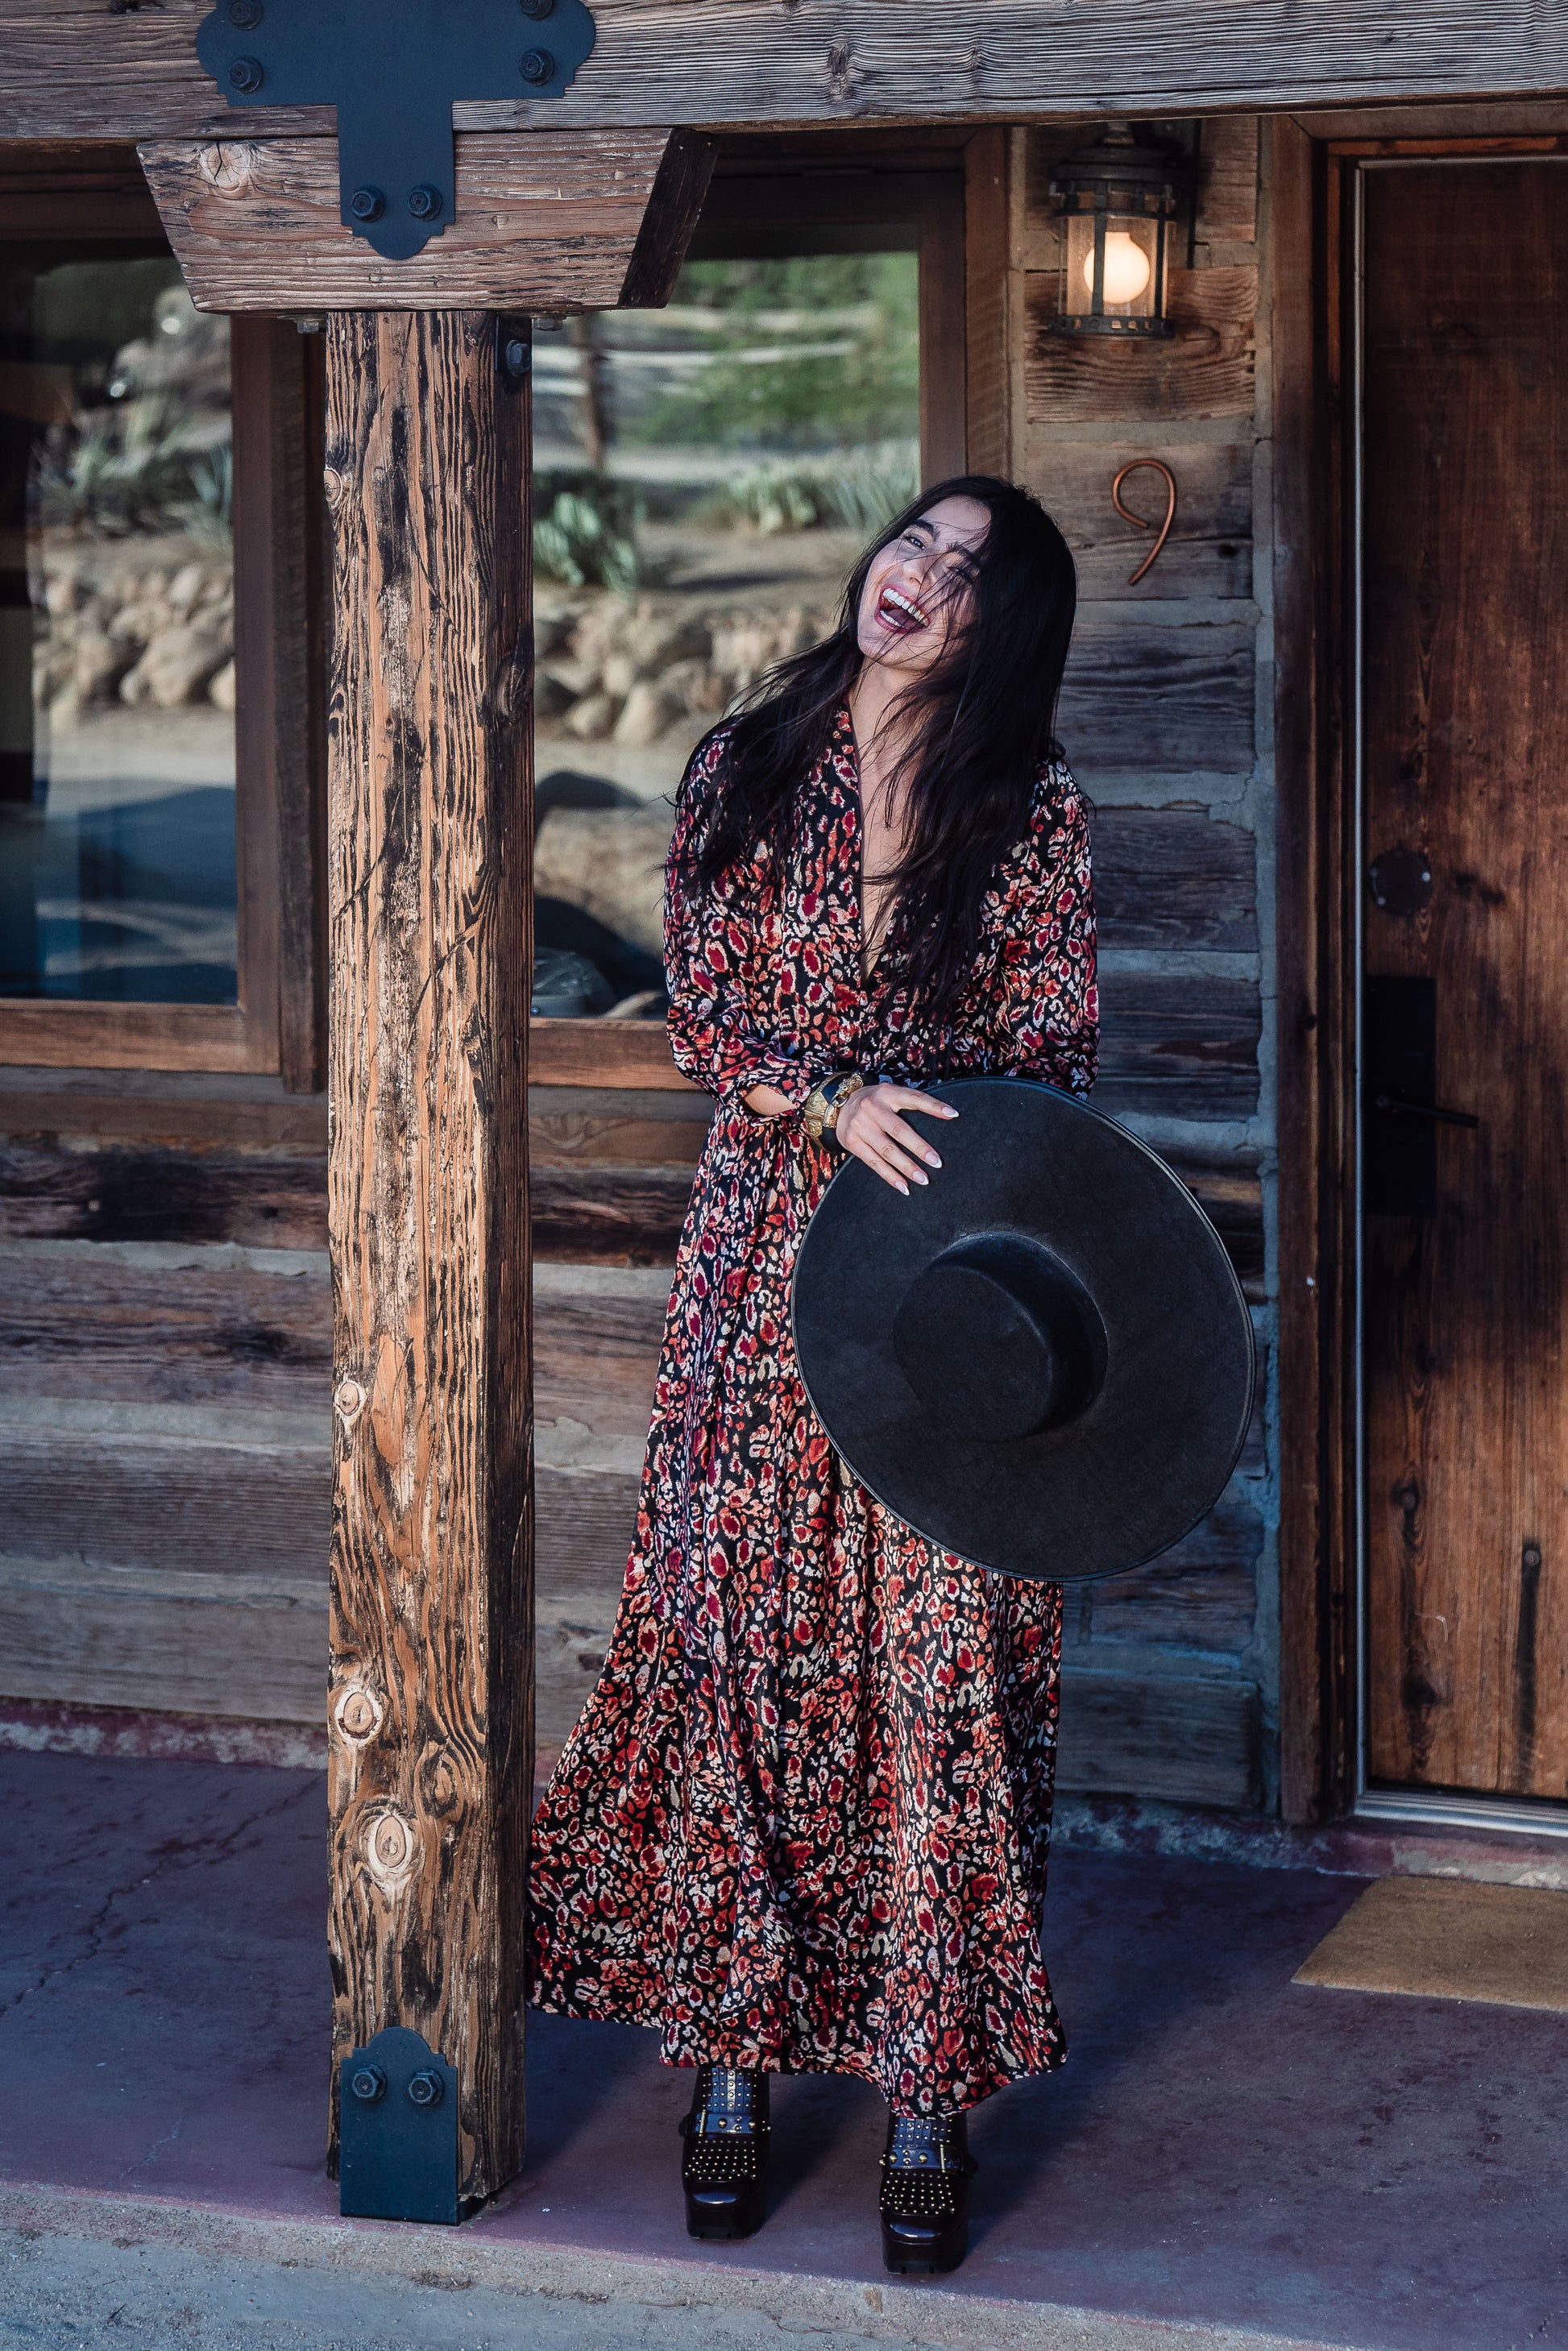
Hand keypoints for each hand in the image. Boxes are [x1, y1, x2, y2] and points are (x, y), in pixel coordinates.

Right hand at [834, 1082, 956, 1194]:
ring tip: (923, 1179)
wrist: (836, 1107)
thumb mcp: (889, 1094)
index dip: (933, 1106)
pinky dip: (890, 1176)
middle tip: (937, 1162)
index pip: (914, 1099)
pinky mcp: (852, 1142)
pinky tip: (904, 1187)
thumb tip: (945, 1116)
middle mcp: (872, 1108)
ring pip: (887, 1150)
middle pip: (899, 1130)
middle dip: (919, 1148)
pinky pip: (874, 1163)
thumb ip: (909, 1103)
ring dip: (907, 1167)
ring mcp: (861, 1126)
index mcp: (887, 1093)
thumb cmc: (874, 1102)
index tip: (953, 1115)